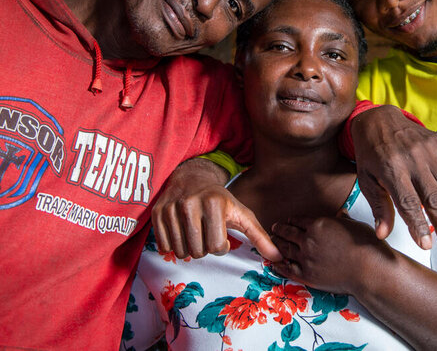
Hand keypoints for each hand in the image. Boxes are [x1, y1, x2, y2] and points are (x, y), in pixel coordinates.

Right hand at [151, 158, 280, 260]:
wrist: (192, 178)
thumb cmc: (221, 200)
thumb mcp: (242, 214)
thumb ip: (260, 237)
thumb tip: (279, 258)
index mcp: (214, 203)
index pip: (216, 248)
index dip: (220, 247)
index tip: (220, 234)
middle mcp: (190, 203)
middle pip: (197, 251)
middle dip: (204, 248)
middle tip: (206, 232)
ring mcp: (171, 207)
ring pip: (180, 251)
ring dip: (189, 248)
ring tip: (194, 232)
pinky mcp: (157, 212)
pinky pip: (163, 246)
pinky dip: (172, 246)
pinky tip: (180, 231)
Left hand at [271, 214, 388, 295]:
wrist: (370, 270)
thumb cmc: (366, 246)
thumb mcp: (354, 225)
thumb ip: (342, 219)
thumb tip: (341, 214)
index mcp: (319, 224)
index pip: (298, 220)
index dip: (291, 220)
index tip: (287, 221)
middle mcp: (308, 240)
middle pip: (288, 233)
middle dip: (279, 230)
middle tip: (274, 229)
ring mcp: (306, 258)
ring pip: (285, 249)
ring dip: (276, 244)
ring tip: (272, 242)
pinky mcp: (307, 275)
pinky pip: (287, 268)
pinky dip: (278, 264)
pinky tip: (273, 262)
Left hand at [351, 105, 436, 249]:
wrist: (378, 119)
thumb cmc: (370, 155)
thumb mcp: (366, 180)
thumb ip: (378, 207)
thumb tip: (382, 235)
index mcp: (390, 169)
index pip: (408, 203)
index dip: (418, 225)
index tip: (426, 245)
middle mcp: (412, 159)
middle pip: (433, 198)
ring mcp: (428, 150)